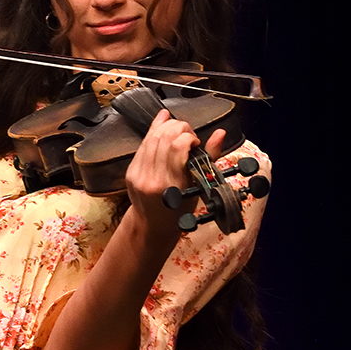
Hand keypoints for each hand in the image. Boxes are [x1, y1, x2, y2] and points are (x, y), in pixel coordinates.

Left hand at [125, 109, 224, 229]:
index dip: (188, 136)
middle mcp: (153, 179)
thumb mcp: (198, 187)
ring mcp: (138, 175)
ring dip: (166, 127)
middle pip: (163, 138)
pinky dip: (153, 132)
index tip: (196, 141)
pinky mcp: (130, 171)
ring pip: (151, 138)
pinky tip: (163, 125)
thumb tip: (220, 133)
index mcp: (173, 185)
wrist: (153, 224)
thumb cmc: (180, 209)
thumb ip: (209, 157)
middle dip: (178, 127)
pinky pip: (142, 144)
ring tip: (178, 130)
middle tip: (188, 133)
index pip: (177, 147)